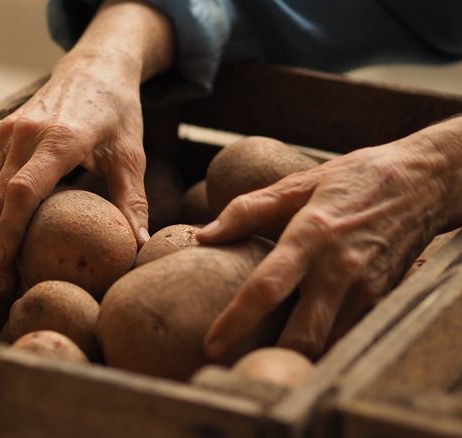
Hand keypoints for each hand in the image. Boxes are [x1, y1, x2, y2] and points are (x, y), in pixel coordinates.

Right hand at [0, 49, 149, 295]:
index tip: (6, 266)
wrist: (94, 68)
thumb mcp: (131, 155)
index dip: (9, 231)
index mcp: (59, 139)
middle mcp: (24, 133)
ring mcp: (5, 131)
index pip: (22, 191)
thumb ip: (132, 201)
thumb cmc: (117, 114)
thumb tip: (138, 247)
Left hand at [197, 127, 461, 359]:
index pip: (268, 287)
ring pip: (328, 344)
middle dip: (271, 357)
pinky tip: (300, 343)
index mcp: (311, 235)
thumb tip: (203, 237)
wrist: (421, 183)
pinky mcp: (382, 299)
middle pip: (303, 335)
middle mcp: (339, 269)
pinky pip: (348, 336)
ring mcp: (365, 288)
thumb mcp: (295, 185)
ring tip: (265, 359)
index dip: (237, 320)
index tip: (212, 344)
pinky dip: (324, 346)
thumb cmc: (350, 181)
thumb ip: (244, 211)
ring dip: (297, 358)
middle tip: (237, 365)